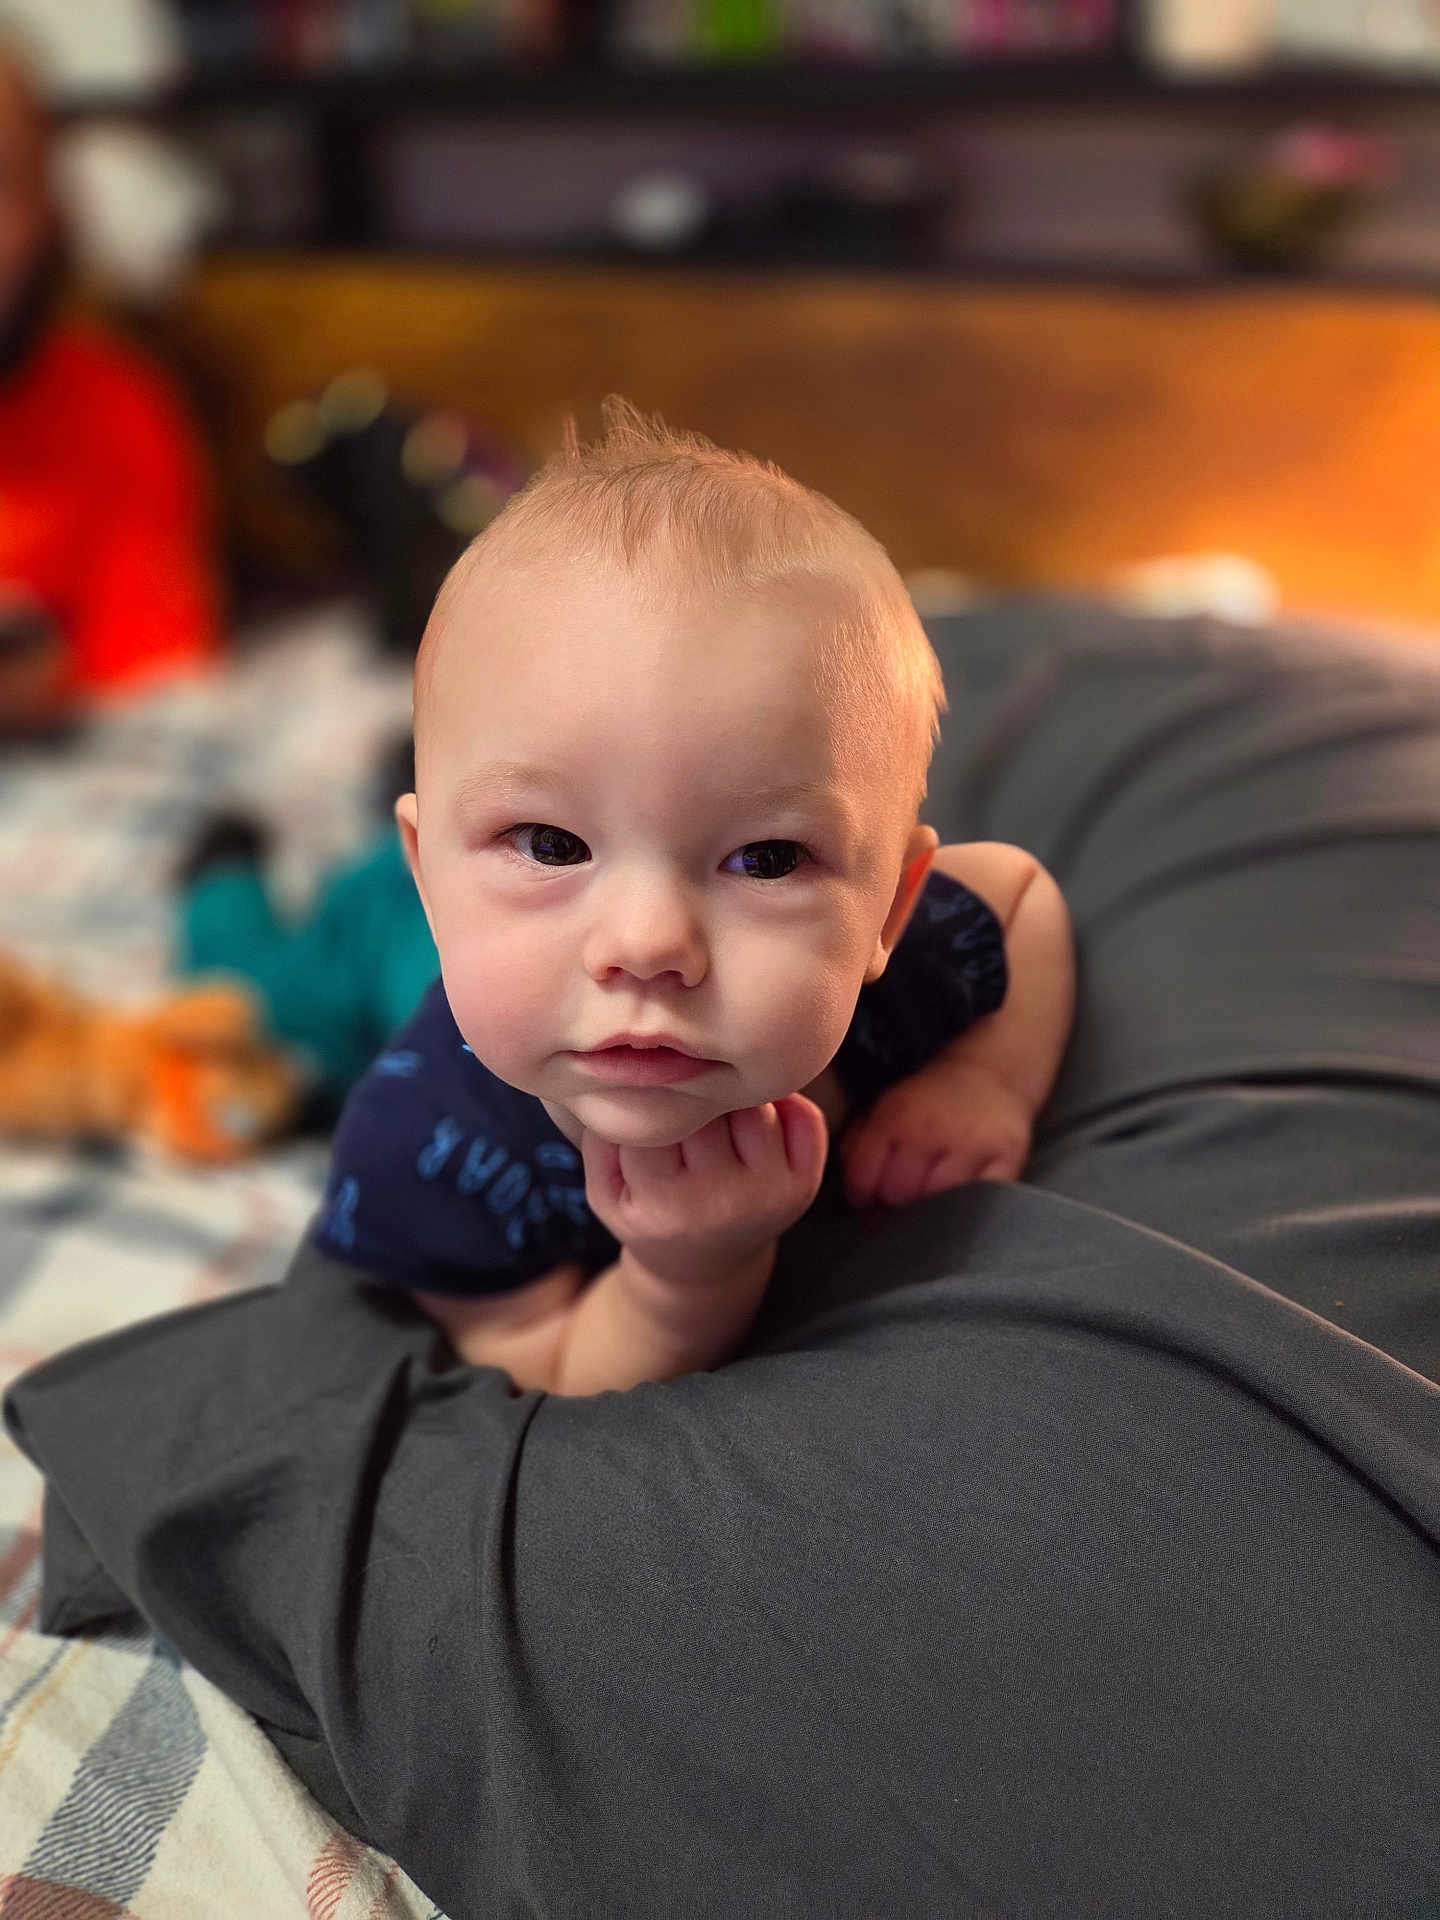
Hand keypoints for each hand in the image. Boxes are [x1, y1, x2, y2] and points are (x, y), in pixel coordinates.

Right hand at [581, 1093, 828, 1289]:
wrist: (704, 1269)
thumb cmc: (649, 1215)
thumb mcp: (606, 1190)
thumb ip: (604, 1137)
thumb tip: (638, 1078)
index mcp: (663, 1202)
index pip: (658, 1116)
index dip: (654, 1094)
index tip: (652, 1094)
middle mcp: (721, 1200)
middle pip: (710, 1107)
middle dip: (696, 1093)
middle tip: (688, 1097)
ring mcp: (768, 1194)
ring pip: (757, 1106)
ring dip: (737, 1098)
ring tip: (718, 1112)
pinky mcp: (802, 1188)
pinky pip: (806, 1118)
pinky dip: (786, 1105)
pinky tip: (757, 1119)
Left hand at [839, 1060, 1032, 1209]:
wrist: (991, 1073)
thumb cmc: (929, 1102)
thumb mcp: (885, 1109)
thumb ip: (858, 1145)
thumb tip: (851, 1194)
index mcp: (894, 1116)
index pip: (863, 1178)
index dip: (861, 1195)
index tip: (867, 1198)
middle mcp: (930, 1129)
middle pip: (898, 1194)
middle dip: (894, 1203)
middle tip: (901, 1199)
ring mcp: (971, 1145)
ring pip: (937, 1203)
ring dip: (930, 1209)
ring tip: (929, 1199)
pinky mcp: (1007, 1158)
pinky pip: (979, 1202)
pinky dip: (966, 1207)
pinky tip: (959, 1199)